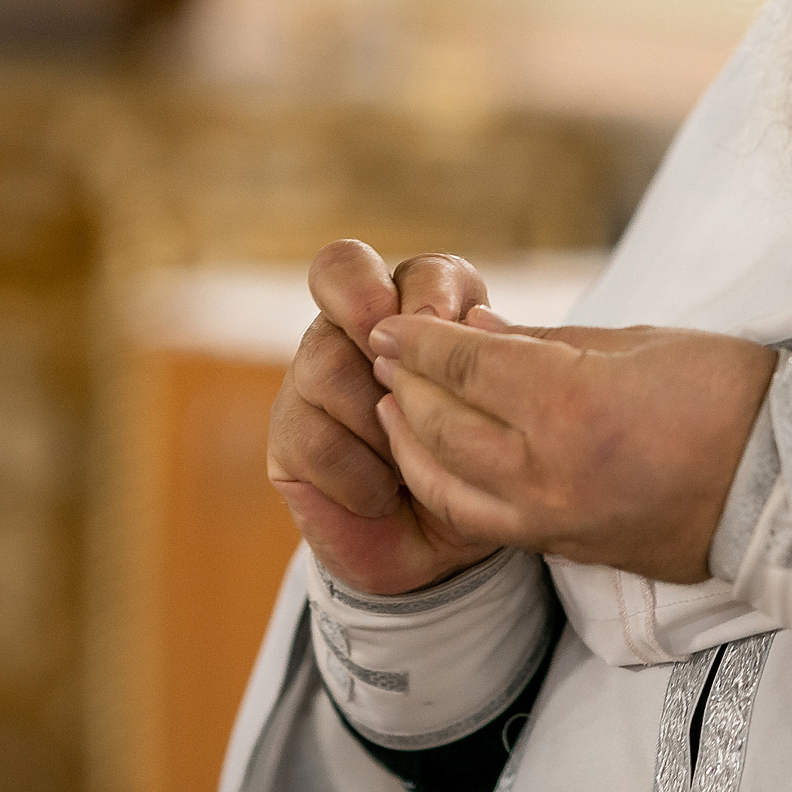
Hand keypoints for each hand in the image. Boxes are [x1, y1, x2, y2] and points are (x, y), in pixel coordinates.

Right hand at [266, 240, 501, 595]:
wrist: (448, 542)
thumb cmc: (483, 454)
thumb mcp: (501, 399)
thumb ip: (488, 353)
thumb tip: (474, 322)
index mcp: (410, 299)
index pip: (406, 249)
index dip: (415, 285)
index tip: (446, 327)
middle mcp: (354, 326)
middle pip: (337, 275)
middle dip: (367, 308)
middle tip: (397, 360)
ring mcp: (314, 378)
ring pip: (325, 365)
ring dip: (379, 418)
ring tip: (410, 458)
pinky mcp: (290, 440)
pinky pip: (313, 440)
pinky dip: (360, 474)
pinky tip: (384, 495)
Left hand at [368, 312, 776, 584]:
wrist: (791, 488)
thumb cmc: (731, 395)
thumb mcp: (639, 343)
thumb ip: (546, 343)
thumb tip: (476, 330)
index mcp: (568, 404)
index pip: (463, 364)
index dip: (418, 340)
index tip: (392, 321)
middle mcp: (547, 469)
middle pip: (440, 423)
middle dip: (403, 383)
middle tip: (385, 354)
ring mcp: (553, 518)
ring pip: (446, 481)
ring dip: (410, 439)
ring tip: (395, 404)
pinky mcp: (567, 549)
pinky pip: (481, 519)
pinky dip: (444, 483)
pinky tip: (436, 456)